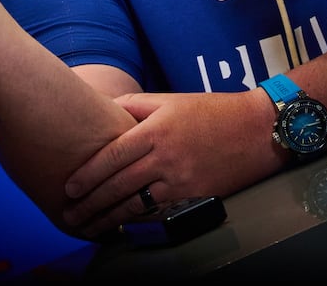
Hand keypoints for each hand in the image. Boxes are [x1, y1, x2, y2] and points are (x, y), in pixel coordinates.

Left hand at [61, 89, 277, 237]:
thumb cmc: (211, 110)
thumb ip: (134, 105)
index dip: (88, 174)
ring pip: (136, 204)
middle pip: (119, 184)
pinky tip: (122, 227)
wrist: (256, 129)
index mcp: (156, 129)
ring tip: (89, 226)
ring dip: (108, 217)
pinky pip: (159, 212)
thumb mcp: (170, 99)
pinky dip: (138, 221)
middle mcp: (166, 156)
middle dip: (91, 202)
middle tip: (70, 213)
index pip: (112, 155)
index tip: (69, 187)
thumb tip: (103, 109)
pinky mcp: (195, 195)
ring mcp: (181, 179)